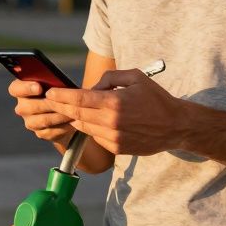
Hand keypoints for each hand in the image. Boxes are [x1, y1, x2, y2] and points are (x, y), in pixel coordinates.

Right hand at [10, 79, 75, 143]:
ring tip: (73, 111)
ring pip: (42, 120)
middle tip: (62, 101)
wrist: (66, 110)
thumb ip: (51, 79)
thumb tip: (57, 81)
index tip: (39, 87)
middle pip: (28, 107)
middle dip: (48, 103)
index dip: (25, 88)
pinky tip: (73, 121)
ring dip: (58, 116)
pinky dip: (63, 126)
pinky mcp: (40, 133)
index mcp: (21, 89)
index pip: (15, 89)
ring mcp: (30, 121)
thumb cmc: (59, 89)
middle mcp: (22, 106)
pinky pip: (51, 131)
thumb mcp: (55, 81)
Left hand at [43, 68, 191, 155]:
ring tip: (69, 109)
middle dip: (61, 106)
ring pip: (84, 127)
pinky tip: (94, 120)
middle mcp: (111, 121)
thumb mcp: (135, 77)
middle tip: (50, 101)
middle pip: (76, 114)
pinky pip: (96, 136)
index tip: (50, 93)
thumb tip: (91, 87)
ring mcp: (113, 137)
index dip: (61, 96)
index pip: (79, 98)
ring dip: (75, 117)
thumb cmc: (156, 98)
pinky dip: (91, 128)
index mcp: (114, 102)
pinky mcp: (117, 148)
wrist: (175, 126)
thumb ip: (110, 78)